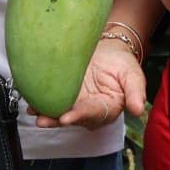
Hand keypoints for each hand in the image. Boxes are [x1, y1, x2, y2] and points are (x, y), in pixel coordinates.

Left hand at [31, 39, 147, 129]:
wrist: (108, 49)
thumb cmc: (122, 62)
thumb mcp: (133, 75)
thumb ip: (135, 93)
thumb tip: (138, 110)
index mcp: (108, 108)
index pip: (94, 114)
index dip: (80, 117)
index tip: (67, 118)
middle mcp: (89, 110)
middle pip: (73, 118)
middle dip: (57, 120)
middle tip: (43, 120)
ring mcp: (75, 103)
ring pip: (59, 113)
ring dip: (46, 114)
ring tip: (34, 111)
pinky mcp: (63, 94)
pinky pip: (51, 101)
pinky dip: (40, 102)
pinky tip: (31, 101)